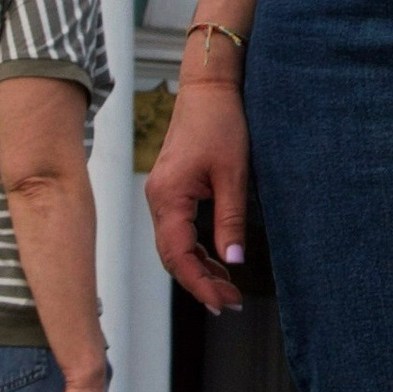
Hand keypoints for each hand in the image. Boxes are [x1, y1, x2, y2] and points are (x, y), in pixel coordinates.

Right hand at [148, 69, 249, 313]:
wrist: (209, 89)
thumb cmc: (220, 122)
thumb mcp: (233, 175)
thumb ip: (231, 220)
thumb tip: (234, 260)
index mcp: (168, 196)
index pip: (177, 255)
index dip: (198, 284)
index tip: (221, 302)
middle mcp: (158, 199)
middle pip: (172, 256)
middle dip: (200, 282)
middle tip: (231, 301)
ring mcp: (162, 195)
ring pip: (174, 246)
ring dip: (199, 268)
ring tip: (228, 287)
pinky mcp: (171, 191)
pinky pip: (178, 231)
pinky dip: (196, 250)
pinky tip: (217, 261)